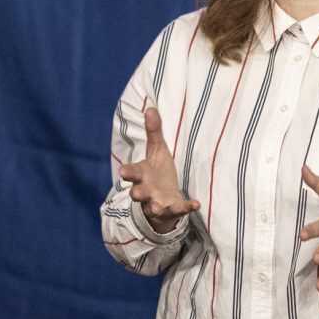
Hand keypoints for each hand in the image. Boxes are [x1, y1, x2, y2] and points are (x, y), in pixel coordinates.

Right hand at [120, 107, 199, 230]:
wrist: (164, 200)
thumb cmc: (157, 172)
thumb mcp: (157, 150)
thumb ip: (153, 132)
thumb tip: (151, 107)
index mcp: (141, 174)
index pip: (131, 172)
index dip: (127, 172)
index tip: (123, 172)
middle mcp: (146, 190)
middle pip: (137, 193)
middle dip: (137, 192)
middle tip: (136, 193)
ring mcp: (157, 203)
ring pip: (152, 207)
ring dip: (155, 206)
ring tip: (156, 206)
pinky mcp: (171, 210)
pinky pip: (177, 210)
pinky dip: (186, 207)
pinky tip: (196, 203)